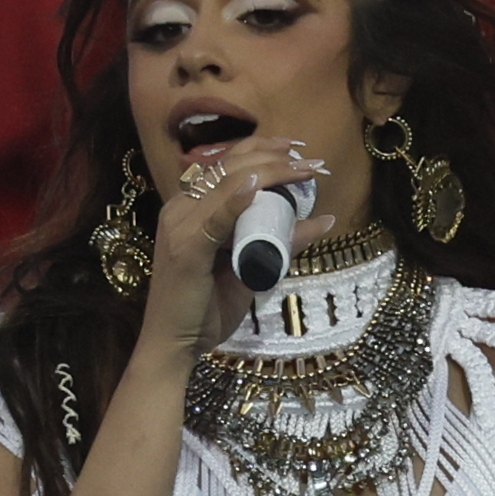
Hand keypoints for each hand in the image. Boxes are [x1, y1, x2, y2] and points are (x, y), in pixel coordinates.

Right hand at [140, 134, 324, 349]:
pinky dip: (235, 201)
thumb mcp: (251, 271)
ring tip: (305, 170)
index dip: (262, 149)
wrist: (174, 346)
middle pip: (230, 166)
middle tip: (313, 163)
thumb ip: (279, 246)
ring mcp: (179, 225)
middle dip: (276, 158)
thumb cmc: (206, 311)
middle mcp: (180, 208)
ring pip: (228, 183)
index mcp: (189, 208)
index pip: (226, 164)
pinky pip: (213, 217)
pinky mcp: (184, 248)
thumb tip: (321, 221)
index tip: (298, 150)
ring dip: (271, 172)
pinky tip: (257, 187)